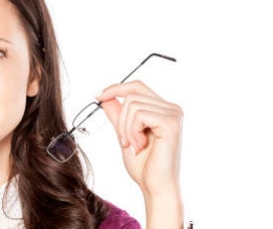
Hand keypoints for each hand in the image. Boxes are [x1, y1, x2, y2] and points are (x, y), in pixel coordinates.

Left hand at [98, 80, 183, 226]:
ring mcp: (173, 114)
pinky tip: (141, 145)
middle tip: (125, 140)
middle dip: (120, 118)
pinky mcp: (171, 122)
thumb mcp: (124, 133)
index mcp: (163, 109)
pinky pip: (139, 114)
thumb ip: (117, 114)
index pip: (137, 86)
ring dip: (126, 128)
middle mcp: (172, 108)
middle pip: (132, 93)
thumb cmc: (144, 164)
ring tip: (134, 145)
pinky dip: (132, 131)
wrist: (154, 186)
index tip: (98, 96)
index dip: (116, 88)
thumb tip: (105, 97)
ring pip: (133, 104)